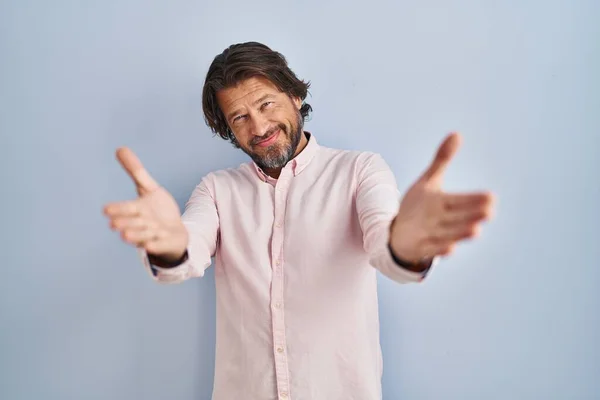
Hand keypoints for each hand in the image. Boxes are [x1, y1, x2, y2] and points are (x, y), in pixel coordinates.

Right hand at [102, 147, 187, 261]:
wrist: (176, 232)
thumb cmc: (157, 211)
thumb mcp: (149, 188)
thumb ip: (136, 171)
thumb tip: (120, 148)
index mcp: (137, 210)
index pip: (125, 208)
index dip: (117, 209)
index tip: (106, 210)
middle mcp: (143, 224)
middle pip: (132, 223)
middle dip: (124, 223)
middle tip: (114, 223)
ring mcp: (154, 235)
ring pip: (143, 235)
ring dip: (135, 235)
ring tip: (125, 235)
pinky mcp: (166, 243)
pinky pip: (159, 245)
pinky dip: (154, 245)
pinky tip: (149, 245)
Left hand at [389, 132, 494, 262]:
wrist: (399, 233)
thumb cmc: (419, 207)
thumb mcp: (429, 181)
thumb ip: (442, 160)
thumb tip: (457, 133)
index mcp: (446, 203)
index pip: (463, 200)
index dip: (475, 199)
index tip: (491, 196)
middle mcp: (442, 220)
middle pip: (460, 217)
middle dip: (473, 215)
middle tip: (489, 212)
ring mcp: (432, 234)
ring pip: (449, 234)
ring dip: (461, 232)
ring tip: (476, 231)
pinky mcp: (420, 246)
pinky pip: (431, 248)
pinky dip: (441, 249)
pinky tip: (451, 249)